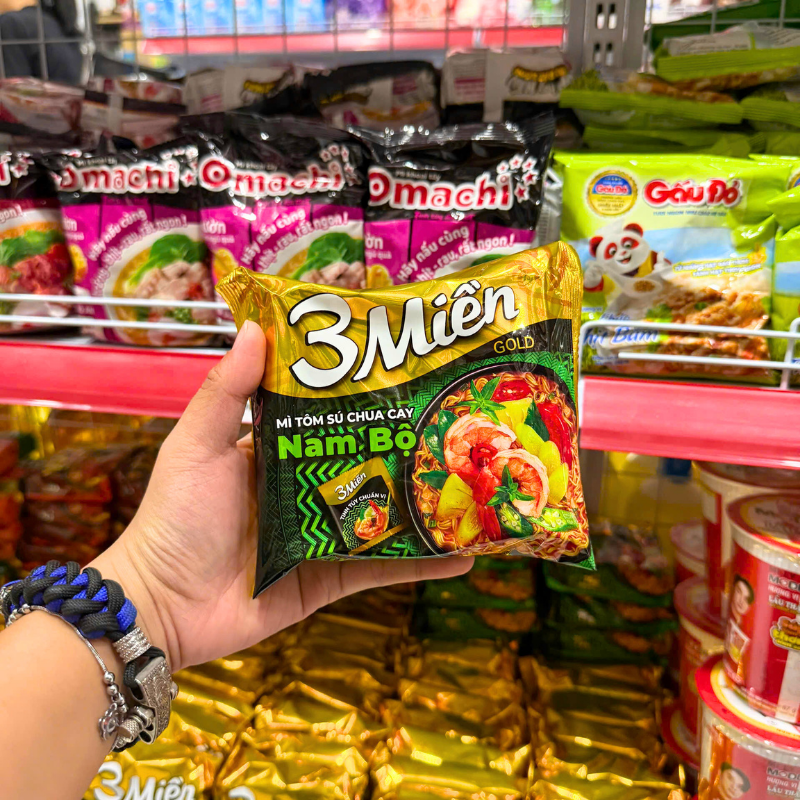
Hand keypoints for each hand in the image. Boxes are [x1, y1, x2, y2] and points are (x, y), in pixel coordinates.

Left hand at [93, 320, 471, 670]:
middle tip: (457, 422)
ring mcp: (322, 536)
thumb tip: (255, 326)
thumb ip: (227, 392)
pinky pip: (382, 569)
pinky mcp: (330, 579)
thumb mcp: (198, 445)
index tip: (404, 368)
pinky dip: (421, 564)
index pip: (326, 415)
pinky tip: (464, 554)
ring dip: (425, 506)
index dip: (361, 395)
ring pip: (384, 515)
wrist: (164, 606)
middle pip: (366, 464)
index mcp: (276, 452)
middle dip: (407, 448)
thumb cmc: (176, 517)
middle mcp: (305, 490)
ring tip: (472, 486)